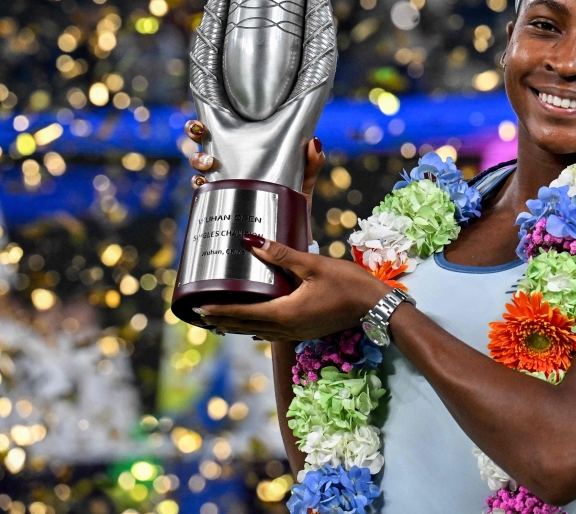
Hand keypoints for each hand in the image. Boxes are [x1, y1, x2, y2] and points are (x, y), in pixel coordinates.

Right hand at [185, 119, 325, 208]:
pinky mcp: (221, 206)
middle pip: (204, 143)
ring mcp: (224, 185)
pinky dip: (199, 188)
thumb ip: (311, 163)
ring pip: (199, 167)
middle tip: (201, 136)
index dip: (208, 123)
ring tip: (209, 164)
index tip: (202, 120)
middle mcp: (231, 166)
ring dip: (197, 161)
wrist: (290, 237)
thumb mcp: (304, 180)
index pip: (224, 132)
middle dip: (195, 134)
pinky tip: (203, 185)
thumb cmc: (294, 202)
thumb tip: (315, 142)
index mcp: (248, 154)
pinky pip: (203, 196)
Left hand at [197, 235, 390, 340]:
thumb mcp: (313, 264)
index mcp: (286, 313)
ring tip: (219, 321)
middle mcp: (288, 328)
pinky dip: (256, 328)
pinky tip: (253, 324)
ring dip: (238, 327)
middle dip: (222, 321)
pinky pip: (272, 333)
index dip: (220, 311)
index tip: (199, 308)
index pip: (244, 314)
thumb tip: (251, 242)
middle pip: (247, 327)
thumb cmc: (348, 283)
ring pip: (258, 332)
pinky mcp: (305, 331)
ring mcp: (297, 333)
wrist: (375, 306)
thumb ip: (281, 255)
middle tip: (200, 315)